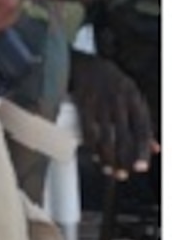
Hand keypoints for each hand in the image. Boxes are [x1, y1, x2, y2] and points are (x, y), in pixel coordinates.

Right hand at [71, 50, 158, 179]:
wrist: (86, 64)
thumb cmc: (113, 85)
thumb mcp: (133, 99)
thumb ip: (143, 124)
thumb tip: (156, 148)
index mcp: (135, 99)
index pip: (142, 129)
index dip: (141, 150)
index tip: (140, 167)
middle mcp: (119, 101)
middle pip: (122, 136)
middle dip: (123, 158)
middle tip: (122, 174)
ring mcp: (100, 102)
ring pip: (104, 135)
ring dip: (106, 156)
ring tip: (109, 170)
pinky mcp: (83, 104)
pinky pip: (87, 128)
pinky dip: (91, 145)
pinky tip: (94, 155)